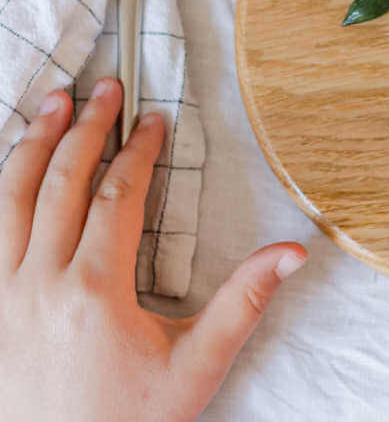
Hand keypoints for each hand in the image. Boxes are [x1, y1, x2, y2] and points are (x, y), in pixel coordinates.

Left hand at [0, 79, 306, 421]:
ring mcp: (1, 298)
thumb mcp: (196, 368)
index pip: (118, 194)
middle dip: (87, 126)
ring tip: (53, 102)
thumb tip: (293, 253)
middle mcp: (39, 284)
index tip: (154, 120)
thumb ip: (243, 303)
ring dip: (32, 144)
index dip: (138, 149)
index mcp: (95, 290)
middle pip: (59, 182)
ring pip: (8, 200)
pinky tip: (11, 168)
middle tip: (107, 86)